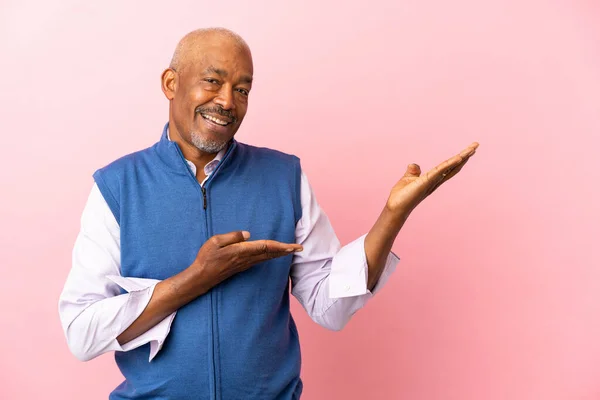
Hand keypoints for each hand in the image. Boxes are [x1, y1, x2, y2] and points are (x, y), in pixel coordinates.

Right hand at [188, 231, 302, 288]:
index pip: (266, 247)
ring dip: (280, 253)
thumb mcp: (215, 242)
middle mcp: (246, 259)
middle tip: (300, 247)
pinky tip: (273, 254)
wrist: (202, 277)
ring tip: (291, 249)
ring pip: (267, 257)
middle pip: (270, 253)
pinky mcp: (242, 266)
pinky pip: (261, 260)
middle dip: (286, 250)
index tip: (293, 246)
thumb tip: (248, 234)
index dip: (281, 246)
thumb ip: (232, 236)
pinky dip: (270, 256)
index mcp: (241, 251)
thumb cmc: (206, 258)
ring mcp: (245, 264)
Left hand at [386, 142, 478, 215]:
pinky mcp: (426, 181)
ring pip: (451, 167)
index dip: (458, 159)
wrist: (395, 207)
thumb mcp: (407, 180)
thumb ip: (413, 172)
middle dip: (465, 156)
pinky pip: (440, 170)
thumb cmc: (401, 196)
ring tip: (473, 148)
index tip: (468, 150)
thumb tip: (414, 165)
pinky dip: (450, 164)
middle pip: (454, 166)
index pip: (448, 167)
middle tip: (475, 145)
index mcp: (433, 179)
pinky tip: (459, 158)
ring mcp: (433, 181)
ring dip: (462, 157)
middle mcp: (436, 180)